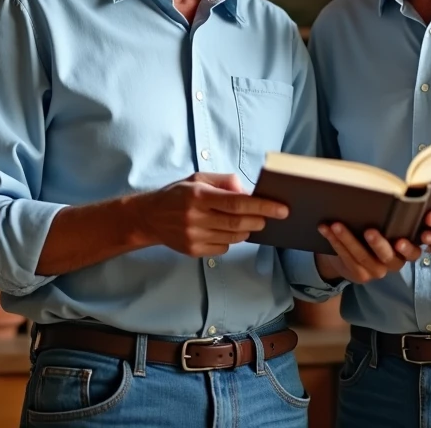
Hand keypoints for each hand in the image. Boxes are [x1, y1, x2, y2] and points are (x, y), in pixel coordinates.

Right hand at [135, 172, 287, 257]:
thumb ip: (225, 181)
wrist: (149, 217)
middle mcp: (195, 217)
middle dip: (259, 220)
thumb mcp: (198, 178)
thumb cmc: (178, 194)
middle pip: (238, 223)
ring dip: (247, 230)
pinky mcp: (193, 250)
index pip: (237, 203)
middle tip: (271, 217)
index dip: (262, 206)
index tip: (281, 208)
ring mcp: (194, 236)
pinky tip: (226, 230)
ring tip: (249, 222)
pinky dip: (232, 240)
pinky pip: (223, 248)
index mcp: (199, 196)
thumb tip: (247, 192)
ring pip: (233, 237)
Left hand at [314, 224, 421, 283]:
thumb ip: (387, 221)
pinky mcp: (360, 275)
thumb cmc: (371, 235)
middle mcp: (392, 264)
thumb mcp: (385, 229)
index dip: (408, 248)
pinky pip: (347, 258)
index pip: (413, 252)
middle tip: (369, 231)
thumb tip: (377, 196)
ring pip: (362, 256)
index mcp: (404, 251)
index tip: (400, 241)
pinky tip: (326, 230)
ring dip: (347, 239)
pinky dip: (335, 242)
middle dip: (377, 244)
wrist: (351, 258)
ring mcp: (376, 271)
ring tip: (336, 225)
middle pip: (387, 256)